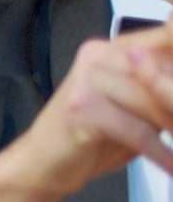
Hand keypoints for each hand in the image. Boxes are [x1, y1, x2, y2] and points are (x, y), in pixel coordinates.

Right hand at [7, 24, 172, 194]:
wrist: (43, 160)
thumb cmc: (93, 135)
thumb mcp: (138, 109)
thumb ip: (163, 91)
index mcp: (114, 48)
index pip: (166, 37)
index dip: (172, 69)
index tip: (170, 94)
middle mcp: (98, 55)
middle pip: (161, 73)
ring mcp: (87, 79)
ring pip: (151, 101)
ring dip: (171, 128)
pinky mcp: (81, 108)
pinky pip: (135, 130)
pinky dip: (157, 151)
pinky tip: (168, 164)